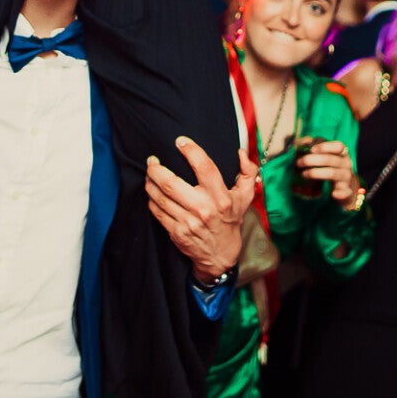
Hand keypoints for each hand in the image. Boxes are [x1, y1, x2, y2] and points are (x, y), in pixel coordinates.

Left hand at [146, 136, 257, 281]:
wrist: (220, 256)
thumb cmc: (230, 221)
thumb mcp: (245, 198)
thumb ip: (247, 173)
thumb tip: (241, 153)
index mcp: (221, 198)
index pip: (205, 168)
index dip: (191, 151)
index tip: (181, 141)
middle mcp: (204, 209)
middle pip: (172, 184)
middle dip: (157, 169)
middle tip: (152, 160)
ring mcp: (188, 222)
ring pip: (161, 197)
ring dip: (150, 182)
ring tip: (149, 173)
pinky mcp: (176, 232)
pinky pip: (157, 211)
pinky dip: (151, 199)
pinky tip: (151, 191)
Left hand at [295, 139, 361, 206]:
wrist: (345, 186)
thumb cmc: (332, 167)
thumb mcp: (326, 156)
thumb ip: (315, 146)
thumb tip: (306, 139)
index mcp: (343, 153)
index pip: (339, 146)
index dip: (325, 147)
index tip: (311, 149)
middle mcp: (346, 164)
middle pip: (331, 160)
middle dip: (312, 160)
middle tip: (298, 162)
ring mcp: (347, 177)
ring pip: (333, 174)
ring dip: (316, 173)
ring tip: (303, 174)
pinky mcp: (346, 190)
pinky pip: (344, 191)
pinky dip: (339, 192)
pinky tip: (332, 193)